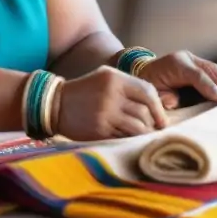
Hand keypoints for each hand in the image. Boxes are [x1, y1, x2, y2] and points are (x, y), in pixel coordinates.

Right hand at [52, 65, 168, 141]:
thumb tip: (158, 104)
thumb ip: (129, 85)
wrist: (56, 104)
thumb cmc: (86, 91)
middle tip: (152, 131)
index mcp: (114, 79)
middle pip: (144, 112)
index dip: (158, 108)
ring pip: (137, 128)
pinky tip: (126, 140)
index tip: (161, 119)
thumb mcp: (105, 77)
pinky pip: (124, 138)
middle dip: (152, 124)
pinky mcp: (99, 130)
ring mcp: (105, 114)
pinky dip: (129, 140)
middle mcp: (111, 94)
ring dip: (143, 134)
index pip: (148, 92)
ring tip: (142, 137)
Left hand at [136, 51, 216, 108]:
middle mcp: (186, 58)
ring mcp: (194, 59)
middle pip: (212, 69)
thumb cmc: (149, 87)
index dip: (211, 87)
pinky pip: (215, 72)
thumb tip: (175, 101)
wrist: (145, 73)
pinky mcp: (199, 64)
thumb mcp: (152, 94)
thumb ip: (164, 98)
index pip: (197, 75)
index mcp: (174, 64)